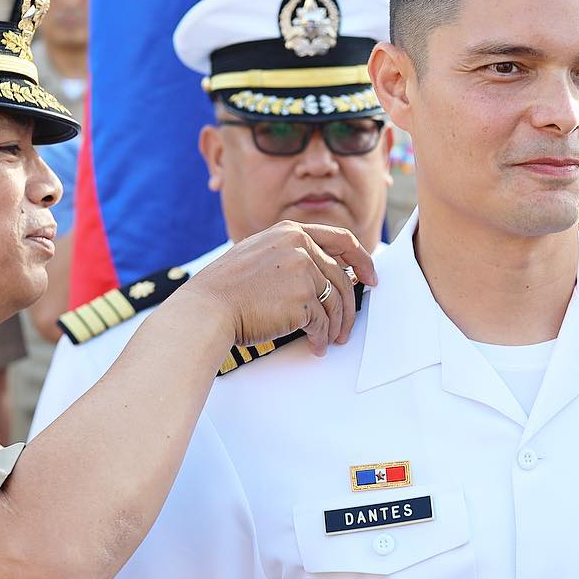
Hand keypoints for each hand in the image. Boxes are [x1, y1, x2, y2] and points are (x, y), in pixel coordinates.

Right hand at [186, 222, 377, 356]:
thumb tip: (324, 276)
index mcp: (290, 231)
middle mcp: (299, 245)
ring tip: (329, 341)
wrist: (207, 308)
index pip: (341, 239)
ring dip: (336, 326)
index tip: (371, 277)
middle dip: (349, 307)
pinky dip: (322, 338)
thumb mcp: (258, 255)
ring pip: (336, 303)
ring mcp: (303, 270)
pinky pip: (323, 322)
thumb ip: (289, 256)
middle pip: (342, 278)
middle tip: (347, 327)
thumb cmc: (227, 289)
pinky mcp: (303, 298)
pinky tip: (315, 346)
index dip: (362, 259)